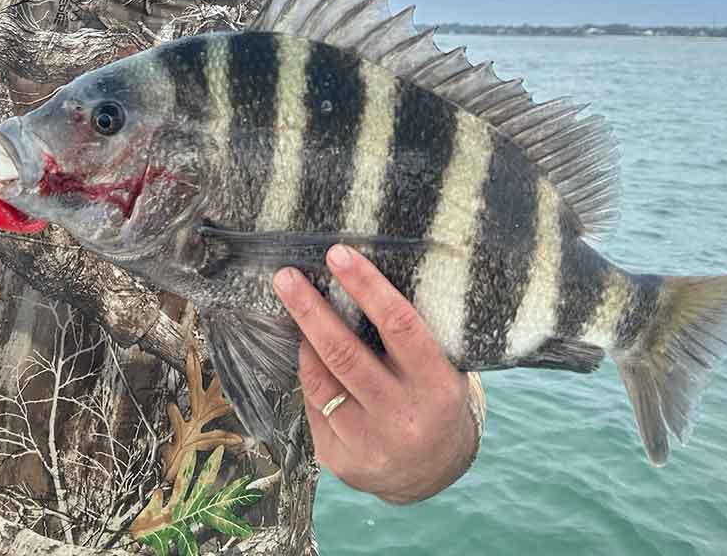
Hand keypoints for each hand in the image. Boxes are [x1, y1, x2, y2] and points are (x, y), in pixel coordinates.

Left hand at [273, 244, 478, 503]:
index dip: (366, 286)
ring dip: (302, 339)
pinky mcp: (342, 461)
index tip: (337, 255)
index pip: (399, 325)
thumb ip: (407, 333)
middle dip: (310, 310)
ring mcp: (370, 443)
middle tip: (286, 276)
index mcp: (437, 386)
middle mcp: (403, 417)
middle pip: (345, 354)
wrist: (432, 472)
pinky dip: (308, 374)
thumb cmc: (432, 397)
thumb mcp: (440, 366)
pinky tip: (308, 356)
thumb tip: (354, 277)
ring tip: (291, 307)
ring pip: (320, 380)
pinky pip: (313, 406)